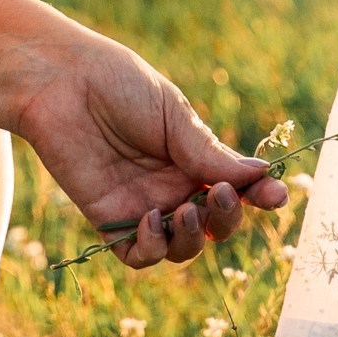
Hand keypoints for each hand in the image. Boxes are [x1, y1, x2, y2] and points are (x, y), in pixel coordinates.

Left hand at [12, 37, 288, 268]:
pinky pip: (139, 255)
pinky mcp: (109, 219)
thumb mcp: (173, 115)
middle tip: (219, 195)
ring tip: (184, 212)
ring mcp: (142, 205)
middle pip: (214, 225)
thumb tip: (261, 174)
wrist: (61, 82)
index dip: (258, 197)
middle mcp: (172, 186)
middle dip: (226, 219)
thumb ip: (209, 152)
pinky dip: (153, 248)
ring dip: (192, 239)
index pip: (235, 189)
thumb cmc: (118, 84)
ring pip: (182, 247)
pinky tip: (152, 220)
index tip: (275, 196)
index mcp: (193, 158)